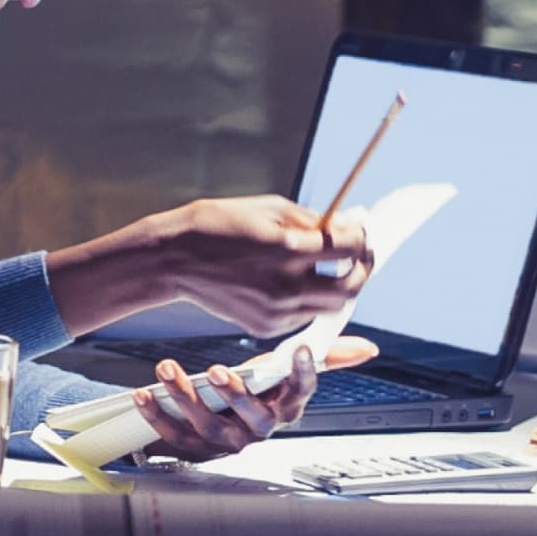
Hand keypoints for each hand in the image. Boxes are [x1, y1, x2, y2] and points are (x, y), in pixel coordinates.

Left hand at [131, 336, 379, 461]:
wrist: (215, 424)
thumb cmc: (256, 392)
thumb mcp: (287, 371)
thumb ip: (326, 356)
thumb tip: (367, 348)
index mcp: (283, 408)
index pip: (301, 392)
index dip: (305, 374)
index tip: (302, 350)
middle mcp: (257, 429)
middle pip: (250, 418)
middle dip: (234, 394)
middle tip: (218, 370)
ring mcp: (224, 441)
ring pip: (208, 426)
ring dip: (186, 398)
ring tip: (167, 370)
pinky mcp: (192, 448)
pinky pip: (174, 436)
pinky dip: (156, 416)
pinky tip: (144, 394)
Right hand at [157, 195, 371, 337]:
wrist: (174, 258)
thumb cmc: (219, 224)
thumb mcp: (269, 208)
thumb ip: (314, 219)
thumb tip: (351, 221)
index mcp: (288, 248)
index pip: (349, 248)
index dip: (362, 238)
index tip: (361, 233)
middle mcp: (286, 285)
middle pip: (351, 287)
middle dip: (361, 269)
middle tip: (359, 255)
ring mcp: (276, 311)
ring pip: (331, 307)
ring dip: (338, 287)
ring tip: (327, 266)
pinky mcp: (265, 327)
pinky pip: (303, 315)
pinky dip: (309, 299)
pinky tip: (294, 279)